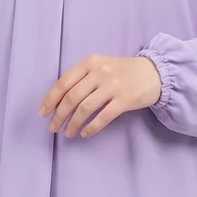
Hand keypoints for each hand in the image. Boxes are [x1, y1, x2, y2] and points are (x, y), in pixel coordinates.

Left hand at [38, 53, 161, 138]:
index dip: (50, 99)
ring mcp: (113, 86)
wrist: (154, 73)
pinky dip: (91, 127)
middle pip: (72, 97)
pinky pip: (103, 117)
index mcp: (90, 62)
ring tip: (67, 133)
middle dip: (59, 115)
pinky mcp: (124, 100)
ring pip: (85, 108)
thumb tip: (59, 99)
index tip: (42, 113)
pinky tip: (84, 133)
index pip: (63, 82)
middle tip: (53, 128)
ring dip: (73, 123)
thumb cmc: (122, 71)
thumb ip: (81, 77)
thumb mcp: (101, 65)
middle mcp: (100, 73)